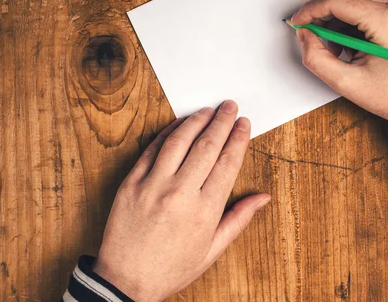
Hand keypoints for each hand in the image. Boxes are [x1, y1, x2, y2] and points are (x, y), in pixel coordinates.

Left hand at [92, 101, 269, 300]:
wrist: (125, 280)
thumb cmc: (171, 268)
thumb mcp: (212, 249)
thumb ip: (238, 219)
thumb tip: (262, 197)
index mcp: (204, 211)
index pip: (227, 163)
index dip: (238, 139)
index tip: (244, 124)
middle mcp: (179, 194)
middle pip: (206, 146)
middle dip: (222, 122)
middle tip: (230, 107)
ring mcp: (152, 186)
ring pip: (178, 142)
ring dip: (195, 121)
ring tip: (207, 110)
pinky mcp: (131, 183)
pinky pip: (151, 150)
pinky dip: (167, 133)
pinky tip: (179, 125)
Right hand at [291, 0, 387, 122]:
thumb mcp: (347, 83)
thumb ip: (316, 58)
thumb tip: (304, 35)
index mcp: (387, 20)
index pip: (337, 0)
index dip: (311, 10)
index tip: (298, 23)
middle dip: (323, 12)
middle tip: (312, 36)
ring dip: (338, 17)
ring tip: (336, 48)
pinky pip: (370, 5)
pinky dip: (353, 20)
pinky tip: (351, 44)